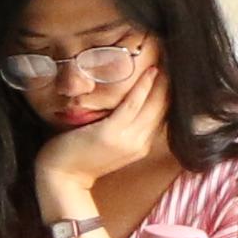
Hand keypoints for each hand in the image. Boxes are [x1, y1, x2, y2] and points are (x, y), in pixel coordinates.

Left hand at [32, 52, 166, 215]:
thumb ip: (124, 128)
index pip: (163, 115)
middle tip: (176, 58)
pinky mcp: (111, 133)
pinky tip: (150, 71)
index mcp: (141, 146)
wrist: (61, 178)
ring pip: (153, 105)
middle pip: (164, 108)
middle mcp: (139, 143)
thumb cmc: (80, 157)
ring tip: (168, 58)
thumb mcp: (110, 143)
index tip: (174, 71)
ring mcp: (127, 140)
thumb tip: (130, 104)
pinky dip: (143, 87)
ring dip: (162, 81)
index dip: (170, 92)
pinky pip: (132, 105)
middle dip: (171, 83)